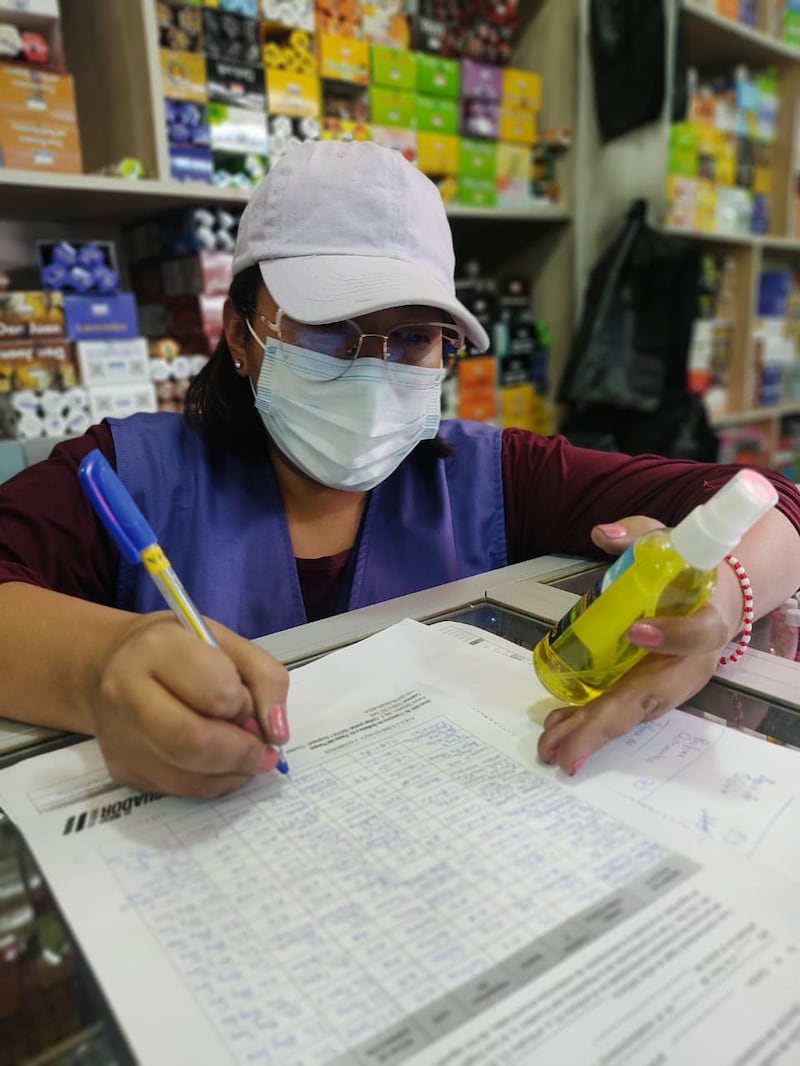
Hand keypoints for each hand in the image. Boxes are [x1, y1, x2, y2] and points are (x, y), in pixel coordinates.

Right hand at [88, 612, 289, 797]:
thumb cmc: (181, 649)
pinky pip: (180, 789)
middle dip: (242, 752)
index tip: (248, 703)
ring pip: (190, 777)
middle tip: (262, 749)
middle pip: (195, 743)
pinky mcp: (121, 769)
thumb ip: (267, 679)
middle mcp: (126, 692)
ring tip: (242, 752)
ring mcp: (118, 736)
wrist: (114, 663)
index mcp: (157, 647)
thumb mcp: (230, 643)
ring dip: (232, 771)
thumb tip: (277, 732)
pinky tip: (217, 761)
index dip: (244, 705)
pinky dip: (212, 781)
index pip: (216, 693)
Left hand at [537, 516, 729, 774]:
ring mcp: (666, 683)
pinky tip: (557, 735)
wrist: (711, 597)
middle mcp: (689, 664)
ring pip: (628, 713)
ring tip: (553, 748)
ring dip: (589, 734)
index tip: (637, 631)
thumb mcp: (668, 542)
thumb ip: (637, 534)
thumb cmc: (688, 570)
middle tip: (568, 745)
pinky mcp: (645, 690)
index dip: (672, 636)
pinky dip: (587, 726)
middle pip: (650, 697)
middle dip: (605, 723)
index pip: (699, 634)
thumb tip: (602, 534)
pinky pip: (617, 711)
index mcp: (709, 621)